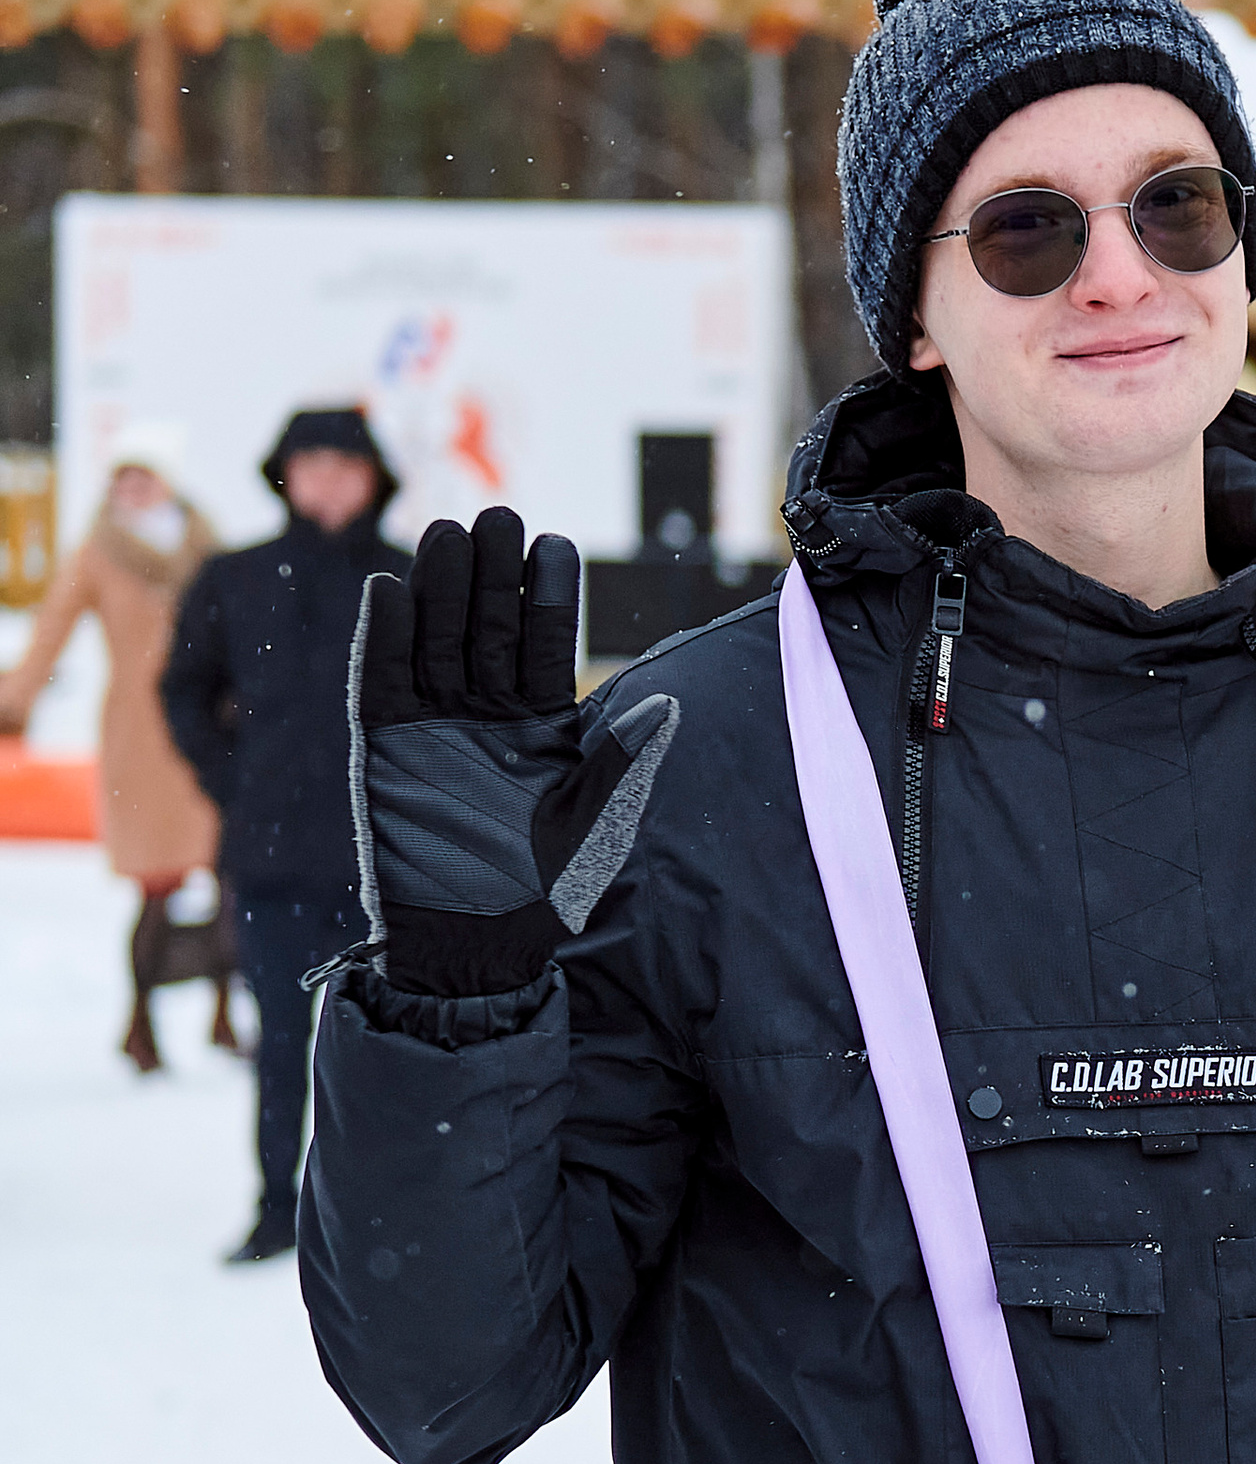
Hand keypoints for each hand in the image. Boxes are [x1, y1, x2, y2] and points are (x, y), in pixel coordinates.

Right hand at [350, 508, 678, 995]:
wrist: (470, 947)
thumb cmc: (544, 892)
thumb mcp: (594, 824)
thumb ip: (623, 763)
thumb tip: (668, 705)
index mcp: (542, 721)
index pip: (546, 641)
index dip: (548, 595)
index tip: (554, 547)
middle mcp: (486, 711)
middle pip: (488, 625)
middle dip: (492, 574)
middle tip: (497, 516)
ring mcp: (431, 723)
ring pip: (434, 637)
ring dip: (438, 588)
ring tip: (446, 535)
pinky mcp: (380, 745)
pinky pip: (378, 680)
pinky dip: (380, 638)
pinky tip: (386, 590)